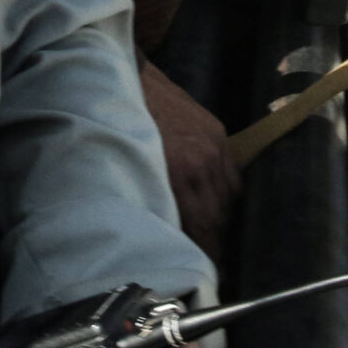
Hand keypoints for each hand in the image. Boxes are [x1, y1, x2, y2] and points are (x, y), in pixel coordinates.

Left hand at [138, 61, 239, 255]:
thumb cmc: (114, 126)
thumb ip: (149, 201)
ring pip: (231, 199)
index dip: (206, 255)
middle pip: (221, 218)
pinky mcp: (217, 131)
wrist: (123, 73)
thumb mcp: (127, 170)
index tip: (202, 274)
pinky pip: (233, 175)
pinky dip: (228, 196)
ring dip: (224, 222)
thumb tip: (159, 238)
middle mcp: (204, 160)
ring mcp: (214, 144)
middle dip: (216, 245)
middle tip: (208, 265)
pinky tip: (219, 208)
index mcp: (181, 173)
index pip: (204, 228)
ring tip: (214, 241)